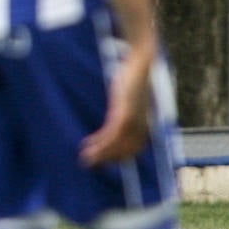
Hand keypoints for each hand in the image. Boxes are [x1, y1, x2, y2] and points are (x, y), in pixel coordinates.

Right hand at [80, 49, 152, 166]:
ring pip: (117, 146)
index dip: (118, 157)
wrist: (140, 63)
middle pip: (125, 151)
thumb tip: (114, 115)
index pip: (133, 149)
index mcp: (142, 123)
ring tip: (85, 159)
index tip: (103, 161)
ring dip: (100, 155)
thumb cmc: (133, 78)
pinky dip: (100, 143)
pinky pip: (112, 133)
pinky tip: (88, 145)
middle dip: (107, 160)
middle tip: (89, 164)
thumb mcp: (129, 97)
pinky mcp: (124, 113)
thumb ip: (124, 108)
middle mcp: (140, 125)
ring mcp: (133, 120)